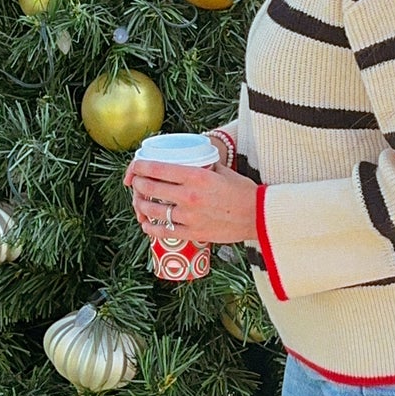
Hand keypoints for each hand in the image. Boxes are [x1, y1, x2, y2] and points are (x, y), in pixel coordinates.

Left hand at [123, 159, 258, 244]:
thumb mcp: (222, 171)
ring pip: (153, 211)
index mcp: (197, 176)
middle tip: (136, 183)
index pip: (158, 168)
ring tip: (139, 202)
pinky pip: (164, 231)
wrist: (258, 216)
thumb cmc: (243, 192)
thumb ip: (203, 166)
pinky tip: (146, 224)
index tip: (135, 166)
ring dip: (141, 205)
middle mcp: (190, 195)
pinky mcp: (193, 233)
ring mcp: (190, 216)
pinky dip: (151, 228)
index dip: (140, 166)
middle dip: (138, 185)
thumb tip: (189, 162)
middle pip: (151, 188)